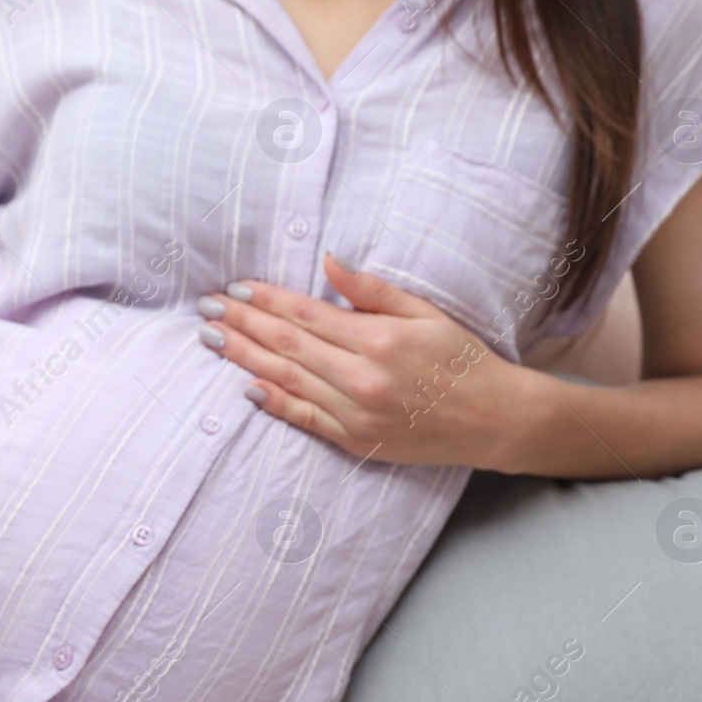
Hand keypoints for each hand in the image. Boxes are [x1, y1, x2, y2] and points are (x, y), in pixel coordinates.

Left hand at [197, 254, 533, 471]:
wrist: (495, 420)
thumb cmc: (463, 359)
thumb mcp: (426, 313)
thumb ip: (372, 290)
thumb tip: (328, 260)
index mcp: (379, 339)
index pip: (306, 314)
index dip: (265, 300)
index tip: (234, 287)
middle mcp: (362, 378)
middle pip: (286, 345)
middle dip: (241, 324)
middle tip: (206, 308)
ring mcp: (356, 413)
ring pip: (286, 379)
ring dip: (244, 357)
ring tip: (212, 338)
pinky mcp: (355, 441)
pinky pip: (304, 418)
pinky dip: (272, 401)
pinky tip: (245, 384)